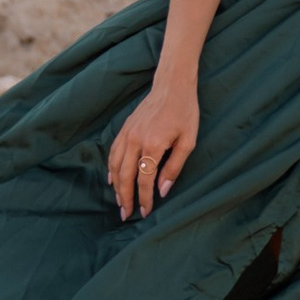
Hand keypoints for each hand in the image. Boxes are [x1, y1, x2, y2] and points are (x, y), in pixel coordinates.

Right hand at [107, 76, 198, 219]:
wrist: (172, 85)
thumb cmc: (185, 112)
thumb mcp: (188, 141)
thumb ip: (174, 167)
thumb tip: (162, 190)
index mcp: (152, 145)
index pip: (144, 180)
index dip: (143, 198)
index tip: (144, 212)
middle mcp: (135, 140)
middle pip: (125, 176)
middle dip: (124, 198)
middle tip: (125, 214)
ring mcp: (127, 134)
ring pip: (115, 166)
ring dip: (116, 186)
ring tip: (118, 201)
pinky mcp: (124, 129)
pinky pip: (113, 153)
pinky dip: (111, 168)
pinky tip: (112, 179)